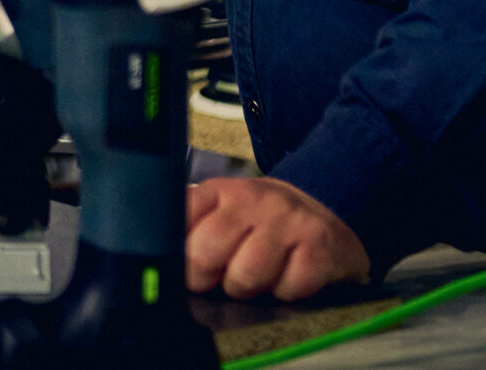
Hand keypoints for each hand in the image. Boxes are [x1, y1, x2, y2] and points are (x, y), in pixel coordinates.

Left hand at [186, 176, 370, 300]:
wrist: (325, 213)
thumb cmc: (262, 222)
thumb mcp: (223, 212)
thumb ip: (191, 228)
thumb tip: (160, 262)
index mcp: (220, 191)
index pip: (178, 221)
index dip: (177, 255)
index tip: (185, 268)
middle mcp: (253, 200)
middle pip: (205, 254)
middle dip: (208, 279)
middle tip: (221, 277)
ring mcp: (288, 221)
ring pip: (245, 277)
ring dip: (248, 290)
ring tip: (257, 276)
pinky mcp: (320, 248)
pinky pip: (287, 290)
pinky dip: (286, 294)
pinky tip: (289, 277)